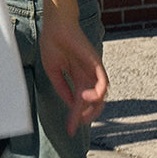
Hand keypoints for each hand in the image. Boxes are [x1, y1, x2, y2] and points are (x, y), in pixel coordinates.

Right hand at [39, 12, 108, 134]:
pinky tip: (86, 97)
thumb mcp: (54, 71)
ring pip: (101, 96)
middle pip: (93, 102)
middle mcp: (88, 76)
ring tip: (81, 114)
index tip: (69, 130)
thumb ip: (62, 87)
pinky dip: (98, 93)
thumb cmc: (53, 44)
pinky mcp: (96, 64)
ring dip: (93, 108)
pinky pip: (103, 82)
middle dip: (86, 116)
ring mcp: (93, 71)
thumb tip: (70, 104)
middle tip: (76, 125)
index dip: (74, 117)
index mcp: (77, 78)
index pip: (79, 101)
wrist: (56, 26)